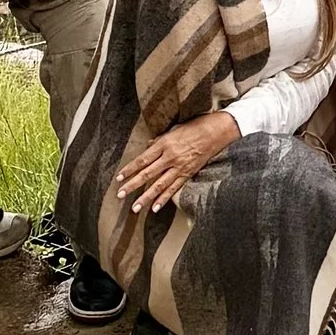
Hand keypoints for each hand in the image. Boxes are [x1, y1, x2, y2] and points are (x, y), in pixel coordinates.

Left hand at [115, 110, 237, 213]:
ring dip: (145, 197)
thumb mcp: (174, 129)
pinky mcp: (188, 174)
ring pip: (159, 185)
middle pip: (147, 174)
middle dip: (132, 185)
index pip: (142, 159)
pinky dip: (164, 199)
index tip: (119, 178)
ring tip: (135, 207)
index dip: (130, 170)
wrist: (217, 132)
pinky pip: (173, 189)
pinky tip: (155, 207)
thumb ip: (159, 140)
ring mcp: (179, 167)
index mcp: (165, 144)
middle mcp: (170, 157)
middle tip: (120, 195)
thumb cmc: (196, 126)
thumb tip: (148, 147)